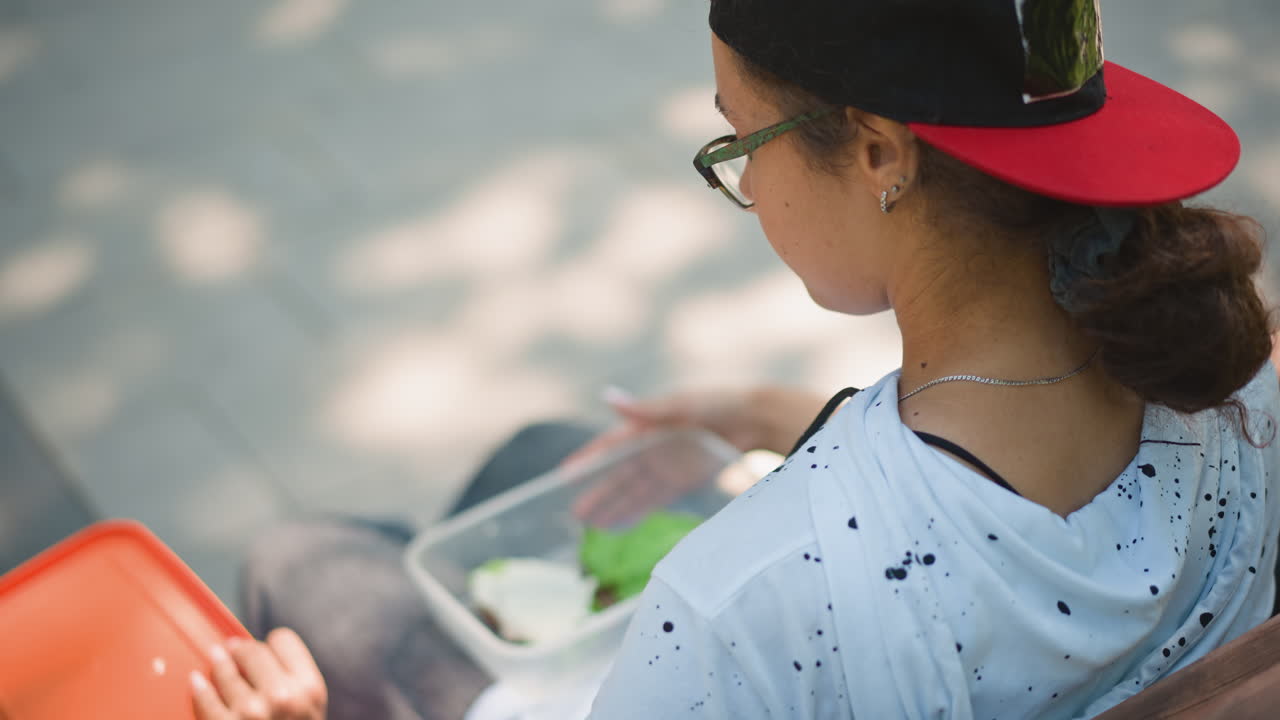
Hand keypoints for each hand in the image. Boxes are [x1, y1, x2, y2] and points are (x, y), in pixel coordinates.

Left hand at [191, 629, 326, 719]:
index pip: (283, 640)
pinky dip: (199, 687)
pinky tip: (197, 681)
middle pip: (252, 649)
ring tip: (216, 659)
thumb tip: (255, 652)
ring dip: (218, 662)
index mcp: (309, 688)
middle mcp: (282, 696)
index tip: (266, 651)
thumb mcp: (312, 709)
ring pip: (225, 668)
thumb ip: (296, 681)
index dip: (273, 644)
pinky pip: (204, 696)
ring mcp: (251, 712)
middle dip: (243, 650)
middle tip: (236, 651)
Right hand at [566, 386, 827, 524]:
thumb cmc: (718, 404)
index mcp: (646, 426)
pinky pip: (655, 499)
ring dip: (615, 507)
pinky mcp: (683, 479)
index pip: (610, 446)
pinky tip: (622, 524)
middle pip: (620, 475)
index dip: (588, 460)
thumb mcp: (682, 404)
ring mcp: (667, 465)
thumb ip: (647, 409)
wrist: (756, 419)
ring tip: (592, 526)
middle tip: (575, 515)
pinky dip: (639, 511)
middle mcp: (652, 447)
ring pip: (635, 491)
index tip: (565, 475)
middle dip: (598, 494)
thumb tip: (608, 398)